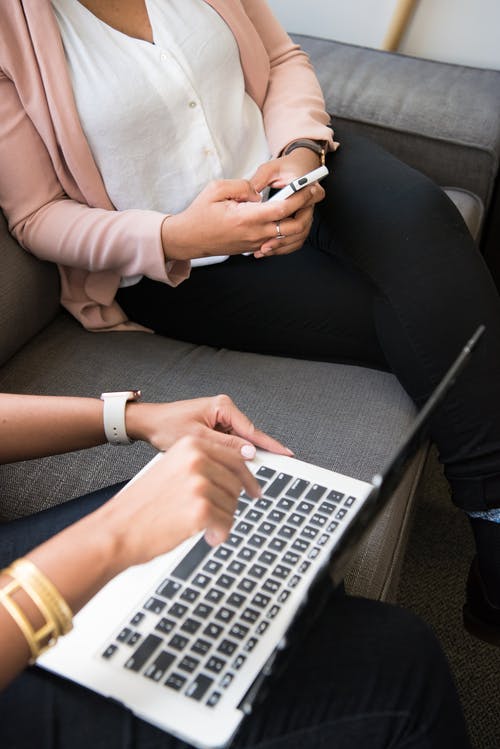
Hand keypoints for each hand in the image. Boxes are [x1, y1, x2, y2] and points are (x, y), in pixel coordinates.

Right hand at [101, 436, 260, 567]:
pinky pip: (227, 523)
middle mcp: (197, 460)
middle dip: (230, 503)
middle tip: (218, 515)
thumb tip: (232, 475)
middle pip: (236, 482)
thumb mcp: (170, 470)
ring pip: (233, 504)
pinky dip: (220, 534)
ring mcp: (199, 483)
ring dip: (222, 519)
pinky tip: (207, 536)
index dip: (247, 477)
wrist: (117, 530)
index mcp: (190, 445)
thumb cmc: (140, 506)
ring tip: (203, 526)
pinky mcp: (201, 509)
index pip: (234, 457)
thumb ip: (200, 466)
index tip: (255, 488)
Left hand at [126, 394, 292, 457]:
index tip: (285, 453)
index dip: (269, 444)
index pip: (251, 429)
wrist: (147, 424)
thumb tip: (249, 453)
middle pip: (247, 437)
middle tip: (266, 473)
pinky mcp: (214, 429)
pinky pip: (229, 444)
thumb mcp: (196, 439)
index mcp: (222, 407)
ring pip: (238, 443)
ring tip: (244, 476)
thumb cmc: (166, 426)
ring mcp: (219, 420)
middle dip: (254, 456)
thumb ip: (224, 446)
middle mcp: (223, 411)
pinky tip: (230, 468)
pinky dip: (230, 457)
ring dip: (239, 458)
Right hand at [161, 176, 321, 261]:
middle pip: (293, 227)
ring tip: (304, 204)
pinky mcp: (254, 248)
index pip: (283, 209)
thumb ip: (242, 186)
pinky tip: (288, 217)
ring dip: (300, 221)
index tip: (310, 186)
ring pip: (288, 238)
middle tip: (313, 194)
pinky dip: (288, 232)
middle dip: (307, 210)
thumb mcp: (217, 189)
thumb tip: (259, 192)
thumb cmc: (200, 213)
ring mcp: (255, 243)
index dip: (300, 196)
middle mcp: (254, 234)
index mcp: (246, 218)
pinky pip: (278, 243)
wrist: (189, 239)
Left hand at [249, 151, 325, 258]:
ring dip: (282, 246)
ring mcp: (306, 216)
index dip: (290, 213)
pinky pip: (296, 240)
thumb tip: (249, 194)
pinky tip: (266, 250)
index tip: (274, 225)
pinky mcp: (301, 223)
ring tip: (263, 251)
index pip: (306, 202)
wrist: (297, 170)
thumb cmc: (284, 168)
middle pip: (301, 226)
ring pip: (299, 236)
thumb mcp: (270, 169)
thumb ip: (259, 180)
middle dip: (283, 238)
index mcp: (307, 187)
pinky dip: (283, 247)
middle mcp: (310, 204)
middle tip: (265, 245)